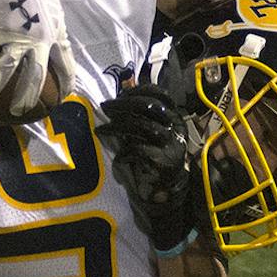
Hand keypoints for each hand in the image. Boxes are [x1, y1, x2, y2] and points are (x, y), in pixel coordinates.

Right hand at [0, 0, 74, 119]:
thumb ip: (50, 14)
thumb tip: (51, 19)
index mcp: (55, 32)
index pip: (66, 60)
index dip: (67, 79)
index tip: (66, 94)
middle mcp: (40, 39)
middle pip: (36, 75)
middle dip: (27, 95)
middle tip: (19, 111)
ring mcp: (20, 36)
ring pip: (7, 68)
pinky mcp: (0, 28)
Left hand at [97, 88, 205, 256]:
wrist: (167, 186)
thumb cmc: (153, 153)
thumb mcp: (151, 130)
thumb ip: (141, 113)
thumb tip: (121, 89)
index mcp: (174, 117)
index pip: (160, 94)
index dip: (138, 90)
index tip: (120, 94)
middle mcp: (175, 128)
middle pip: (148, 107)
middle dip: (122, 104)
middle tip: (104, 107)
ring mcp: (170, 144)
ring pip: (140, 126)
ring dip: (116, 126)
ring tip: (101, 128)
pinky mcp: (162, 161)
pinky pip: (137, 150)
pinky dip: (123, 152)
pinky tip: (117, 156)